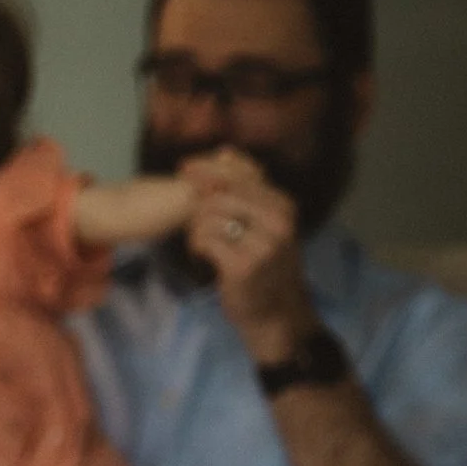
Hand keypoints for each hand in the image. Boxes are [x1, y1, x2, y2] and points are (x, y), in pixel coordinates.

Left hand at [180, 147, 314, 361]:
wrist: (276, 314)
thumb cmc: (265, 265)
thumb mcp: (265, 223)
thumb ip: (246, 190)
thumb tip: (224, 151)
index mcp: (283, 206)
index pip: (237, 175)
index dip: (205, 169)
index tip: (183, 170)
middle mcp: (279, 222)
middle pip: (219, 193)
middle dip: (197, 202)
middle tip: (193, 219)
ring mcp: (264, 245)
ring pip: (208, 216)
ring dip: (196, 228)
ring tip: (201, 242)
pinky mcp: (243, 266)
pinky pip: (204, 240)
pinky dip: (196, 246)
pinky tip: (201, 255)